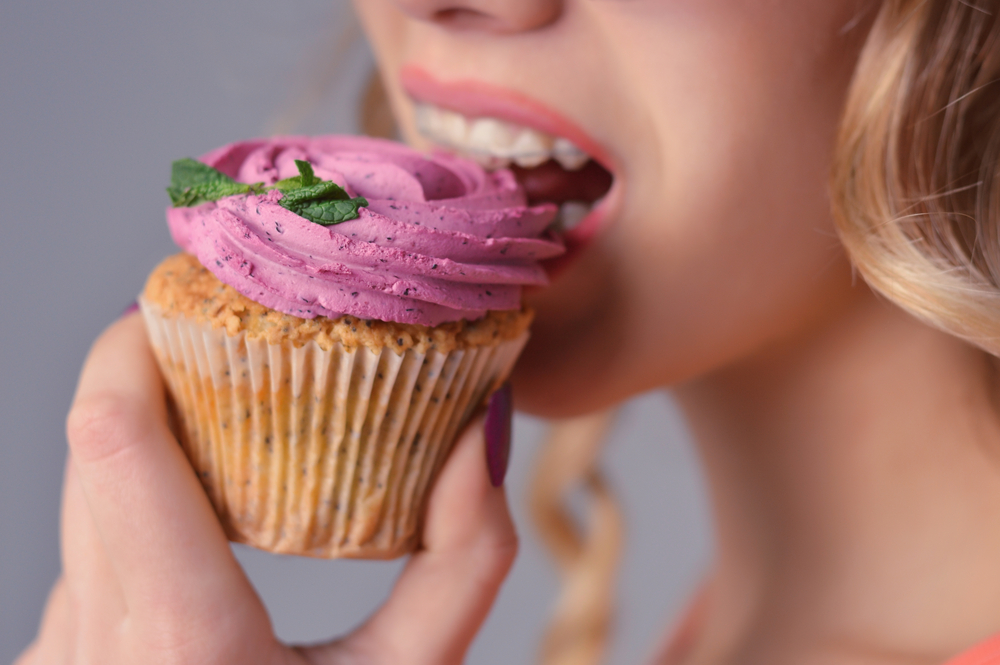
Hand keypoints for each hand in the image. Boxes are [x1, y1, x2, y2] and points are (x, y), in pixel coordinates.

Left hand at [17, 313, 517, 664]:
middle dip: (152, 365)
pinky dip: (140, 489)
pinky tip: (207, 494)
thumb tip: (482, 435)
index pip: (110, 436)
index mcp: (179, 638)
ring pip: (85, 486)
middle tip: (238, 327)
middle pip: (93, 440)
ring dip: (149, 426)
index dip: (136, 341)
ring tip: (232, 395)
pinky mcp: (54, 652)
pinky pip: (89, 536)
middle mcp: (90, 636)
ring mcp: (58, 647)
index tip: (197, 295)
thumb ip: (463, 564)